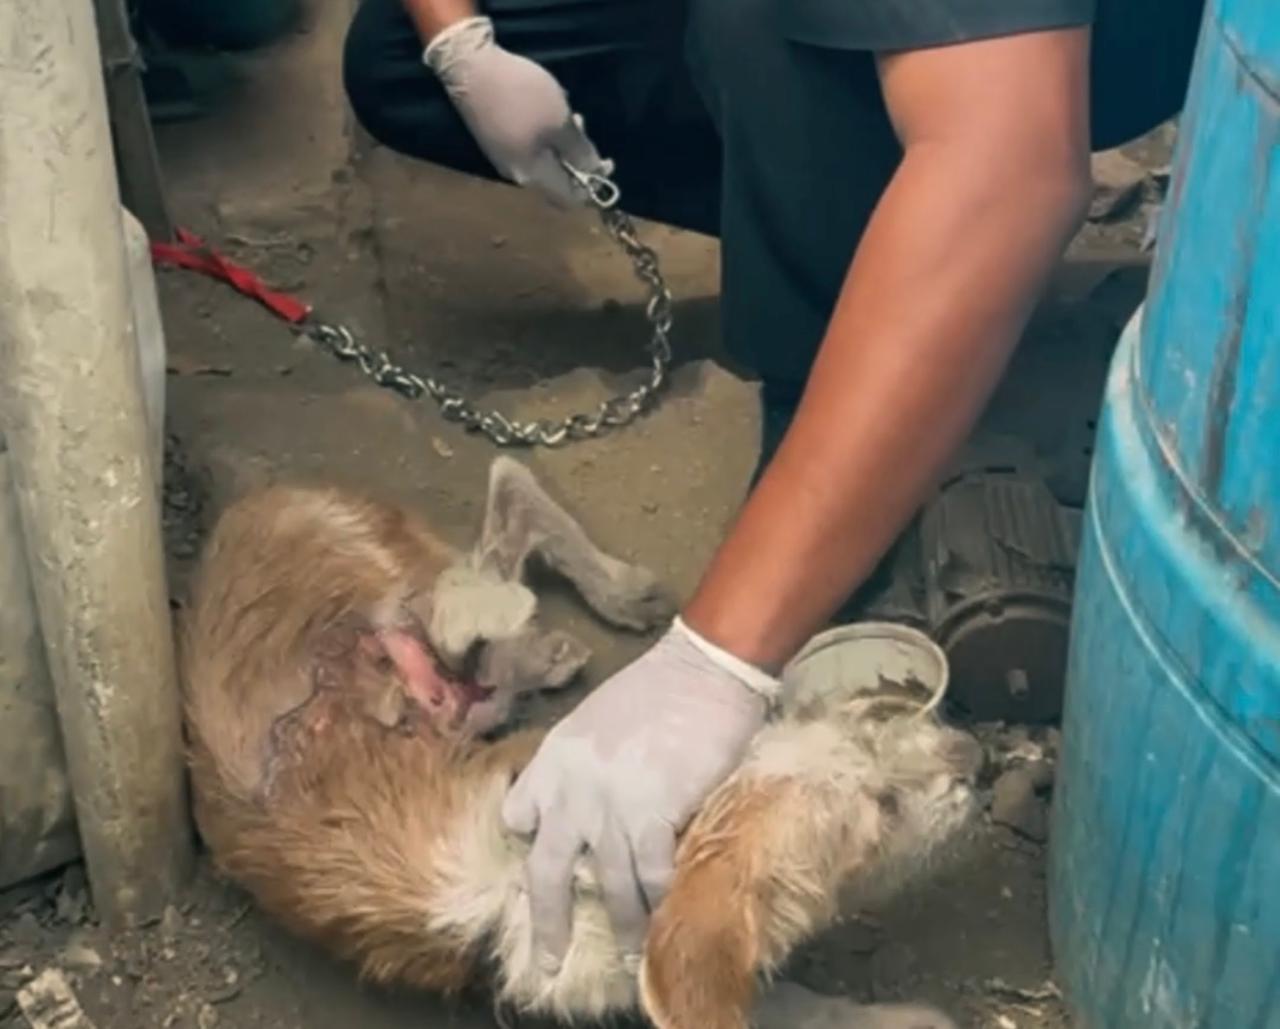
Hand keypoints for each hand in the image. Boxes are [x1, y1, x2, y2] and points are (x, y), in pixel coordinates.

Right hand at [424, 16, 611, 206]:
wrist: (470, 67)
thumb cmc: (522, 95)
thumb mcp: (560, 122)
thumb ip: (580, 152)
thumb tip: (594, 173)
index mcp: (533, 178)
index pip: (570, 200)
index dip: (591, 186)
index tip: (605, 162)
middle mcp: (517, 176)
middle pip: (557, 181)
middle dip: (577, 159)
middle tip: (583, 127)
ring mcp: (503, 159)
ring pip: (544, 163)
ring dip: (561, 144)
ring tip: (566, 114)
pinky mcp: (496, 141)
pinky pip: (529, 149)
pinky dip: (544, 136)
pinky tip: (545, 112)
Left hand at [501, 617, 775, 967]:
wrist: (702, 669)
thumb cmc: (659, 687)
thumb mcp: (595, 718)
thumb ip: (584, 764)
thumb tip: (598, 801)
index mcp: (552, 759)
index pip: (517, 816)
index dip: (530, 843)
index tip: (546, 862)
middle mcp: (569, 789)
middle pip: (544, 872)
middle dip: (548, 923)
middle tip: (549, 959)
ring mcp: (608, 805)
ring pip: (606, 885)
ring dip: (623, 924)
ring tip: (632, 952)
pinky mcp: (651, 814)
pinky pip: (650, 876)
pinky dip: (660, 901)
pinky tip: (667, 916)